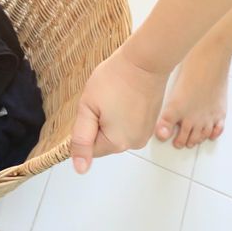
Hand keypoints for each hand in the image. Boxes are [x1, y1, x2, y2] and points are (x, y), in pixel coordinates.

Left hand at [70, 45, 168, 173]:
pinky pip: (128, 125)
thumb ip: (81, 139)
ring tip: (114, 97)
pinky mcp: (151, 123)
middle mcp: (134, 143)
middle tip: (102, 100)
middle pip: (103, 141)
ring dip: (109, 118)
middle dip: (97, 122)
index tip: (91, 108)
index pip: (89, 148)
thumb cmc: (114, 80)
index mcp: (117, 142)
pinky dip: (122, 114)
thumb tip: (80, 169)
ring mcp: (146, 133)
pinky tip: (124, 97)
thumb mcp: (87, 108)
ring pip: (115, 132)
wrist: (144, 62)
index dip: (85, 127)